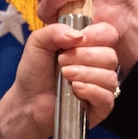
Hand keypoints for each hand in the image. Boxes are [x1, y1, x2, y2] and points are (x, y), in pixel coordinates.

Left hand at [0, 19, 122, 138]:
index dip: (95, 35)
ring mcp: (102, 87)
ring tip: (65, 75)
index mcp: (89, 46)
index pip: (108, 34)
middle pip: (110, 55)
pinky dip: (91, 91)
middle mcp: (99, 65)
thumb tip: (78, 35)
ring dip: (85, 74)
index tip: (75, 41)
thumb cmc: (34, 73)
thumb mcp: (38, 43)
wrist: (27, 102)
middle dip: (84, 56)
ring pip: (109, 76)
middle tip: (62, 61)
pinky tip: (75, 90)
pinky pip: (107, 97)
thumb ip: (55, 31)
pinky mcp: (100, 107)